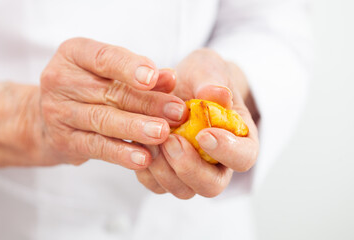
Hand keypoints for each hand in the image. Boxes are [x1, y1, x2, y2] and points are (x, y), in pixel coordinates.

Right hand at [28, 38, 186, 167]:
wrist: (51, 118)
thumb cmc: (92, 88)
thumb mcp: (111, 73)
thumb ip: (141, 75)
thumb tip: (170, 78)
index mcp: (75, 54)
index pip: (104, 57)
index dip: (129, 67)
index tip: (153, 77)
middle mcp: (61, 80)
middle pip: (110, 92)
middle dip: (148, 103)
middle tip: (177, 112)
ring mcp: (58, 112)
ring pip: (103, 120)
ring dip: (136, 128)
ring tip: (162, 134)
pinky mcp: (63, 141)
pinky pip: (96, 147)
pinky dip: (121, 153)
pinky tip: (143, 158)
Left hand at [136, 49, 258, 197]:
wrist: (181, 84)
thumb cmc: (201, 79)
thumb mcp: (208, 70)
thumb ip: (213, 81)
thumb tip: (216, 94)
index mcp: (238, 139)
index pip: (243, 157)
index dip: (227, 151)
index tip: (205, 133)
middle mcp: (217, 162)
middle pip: (211, 185)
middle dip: (189, 167)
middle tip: (172, 140)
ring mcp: (191, 171)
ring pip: (182, 190)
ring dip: (164, 169)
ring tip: (152, 139)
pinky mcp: (166, 172)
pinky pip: (155, 184)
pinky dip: (146, 169)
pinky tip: (139, 144)